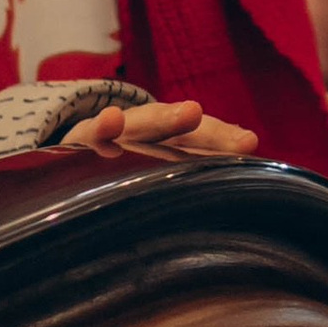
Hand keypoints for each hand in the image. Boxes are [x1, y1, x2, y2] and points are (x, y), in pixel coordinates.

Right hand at [62, 98, 258, 163]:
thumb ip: (193, 178)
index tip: (248, 142)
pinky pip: (94, 135)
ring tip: (192, 111)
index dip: (224, 138)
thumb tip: (240, 215)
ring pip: (144, 124)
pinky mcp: (86, 140)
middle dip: (208, 126)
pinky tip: (110, 121)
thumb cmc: (128, 165)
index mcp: (173, 140)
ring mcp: (119, 133)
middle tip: (235, 129)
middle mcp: (150, 131)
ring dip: (167, 118)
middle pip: (181, 128)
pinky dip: (103, 128)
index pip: (203, 138)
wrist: (78, 146)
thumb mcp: (159, 169)